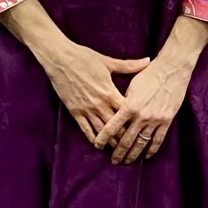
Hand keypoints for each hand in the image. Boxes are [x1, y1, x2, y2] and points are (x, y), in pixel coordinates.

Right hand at [0, 0, 147, 143]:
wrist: (60, 59)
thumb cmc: (84, 58)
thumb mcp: (108, 62)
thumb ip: (129, 65)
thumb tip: (148, 61)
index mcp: (109, 92)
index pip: (126, 111)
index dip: (134, 119)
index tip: (141, 125)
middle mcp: (99, 104)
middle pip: (115, 125)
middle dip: (124, 135)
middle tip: (132, 143)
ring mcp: (86, 109)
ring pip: (101, 130)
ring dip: (110, 140)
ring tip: (117, 149)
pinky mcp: (75, 111)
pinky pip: (85, 129)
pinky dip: (92, 138)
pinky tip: (98, 144)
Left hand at [94, 15, 207, 163]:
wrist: (172, 70)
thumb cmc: (149, 74)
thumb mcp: (131, 85)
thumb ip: (123, 101)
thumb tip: (115, 112)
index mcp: (129, 105)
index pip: (112, 127)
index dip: (104, 138)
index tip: (98, 145)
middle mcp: (141, 115)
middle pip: (126, 139)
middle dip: (118, 152)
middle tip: (113, 160)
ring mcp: (155, 119)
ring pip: (141, 143)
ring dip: (133, 154)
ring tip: (126, 162)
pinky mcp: (166, 120)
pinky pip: (158, 139)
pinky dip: (151, 149)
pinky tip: (146, 156)